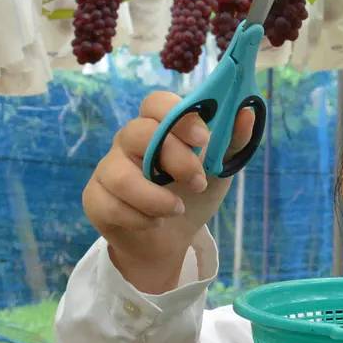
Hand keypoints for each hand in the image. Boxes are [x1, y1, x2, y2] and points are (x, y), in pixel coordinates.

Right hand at [81, 90, 253, 295]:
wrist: (174, 240)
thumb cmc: (194, 194)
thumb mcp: (220, 169)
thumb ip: (233, 141)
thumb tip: (248, 111)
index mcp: (158, 125)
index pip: (155, 102)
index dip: (177, 115)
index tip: (204, 139)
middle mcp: (128, 140)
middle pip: (139, 133)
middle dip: (174, 160)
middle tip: (198, 183)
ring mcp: (107, 168)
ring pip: (121, 175)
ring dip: (156, 198)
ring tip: (177, 209)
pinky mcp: (94, 198)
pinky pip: (110, 204)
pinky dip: (140, 219)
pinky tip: (154, 223)